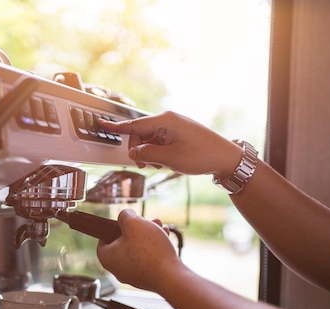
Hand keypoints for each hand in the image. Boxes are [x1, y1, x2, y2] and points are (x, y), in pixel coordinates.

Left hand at [96, 209, 184, 292]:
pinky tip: (166, 237)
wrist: (171, 277)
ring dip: (149, 235)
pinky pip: (149, 259)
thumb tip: (125, 216)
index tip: (125, 222)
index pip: (103, 240)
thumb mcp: (133, 223)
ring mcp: (134, 276)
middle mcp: (118, 270)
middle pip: (124, 243)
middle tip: (148, 221)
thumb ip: (125, 216)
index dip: (113, 228)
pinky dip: (156, 247)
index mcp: (108, 258)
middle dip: (137, 229)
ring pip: (139, 250)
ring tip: (161, 227)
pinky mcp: (149, 279)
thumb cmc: (149, 250)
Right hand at [98, 111, 240, 178]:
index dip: (116, 127)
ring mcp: (174, 126)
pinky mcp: (179, 133)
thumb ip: (146, 154)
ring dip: (149, 153)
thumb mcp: (170, 158)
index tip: (102, 123)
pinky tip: (166, 161)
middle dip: (138, 150)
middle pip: (140, 134)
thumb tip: (133, 152)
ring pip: (149, 139)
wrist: (226, 158)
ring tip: (160, 165)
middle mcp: (168, 120)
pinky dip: (158, 152)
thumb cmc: (202, 155)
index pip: (134, 125)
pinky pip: (160, 141)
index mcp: (165, 121)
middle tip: (145, 166)